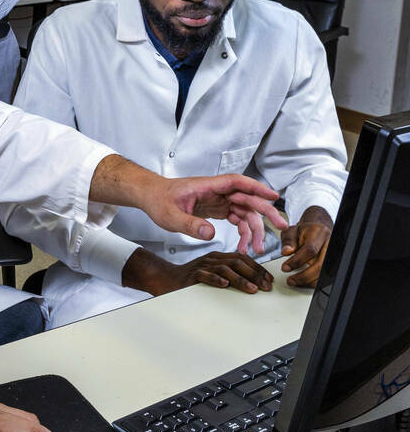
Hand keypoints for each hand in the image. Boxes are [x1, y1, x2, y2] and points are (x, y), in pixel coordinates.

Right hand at [123, 247, 273, 295]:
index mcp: (218, 256)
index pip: (242, 259)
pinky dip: (216, 280)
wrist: (165, 278)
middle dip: (255, 274)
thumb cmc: (190, 278)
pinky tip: (224, 285)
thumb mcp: (212, 273)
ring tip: (252, 289)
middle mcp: (211, 259)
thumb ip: (228, 274)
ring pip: (224, 269)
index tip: (269, 279)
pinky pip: (205, 276)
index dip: (258, 268)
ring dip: (241, 279)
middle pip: (237, 262)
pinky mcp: (191, 275)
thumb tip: (252, 282)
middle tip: (266, 286)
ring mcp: (201, 266)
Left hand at [145, 172, 288, 253]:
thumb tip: (210, 233)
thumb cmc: (159, 200)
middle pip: (247, 198)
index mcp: (207, 186)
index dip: (257, 187)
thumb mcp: (169, 216)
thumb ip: (189, 224)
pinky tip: (243, 246)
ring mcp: (218, 200)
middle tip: (281, 226)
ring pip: (244, 212)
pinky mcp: (217, 209)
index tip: (273, 196)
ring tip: (255, 249)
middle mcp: (217, 192)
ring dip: (253, 229)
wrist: (151, 197)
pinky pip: (236, 219)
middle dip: (265, 212)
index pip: (237, 182)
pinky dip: (242, 232)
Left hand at [280, 206, 332, 286]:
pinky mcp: (333, 263)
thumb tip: (286, 251)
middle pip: (321, 265)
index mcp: (319, 233)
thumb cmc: (305, 231)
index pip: (310, 249)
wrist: (318, 230)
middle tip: (290, 280)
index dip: (297, 261)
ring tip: (294, 281)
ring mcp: (334, 254)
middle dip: (304, 276)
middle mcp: (330, 244)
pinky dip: (313, 282)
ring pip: (324, 273)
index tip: (285, 267)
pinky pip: (325, 277)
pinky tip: (303, 282)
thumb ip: (288, 241)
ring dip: (308, 281)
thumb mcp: (293, 231)